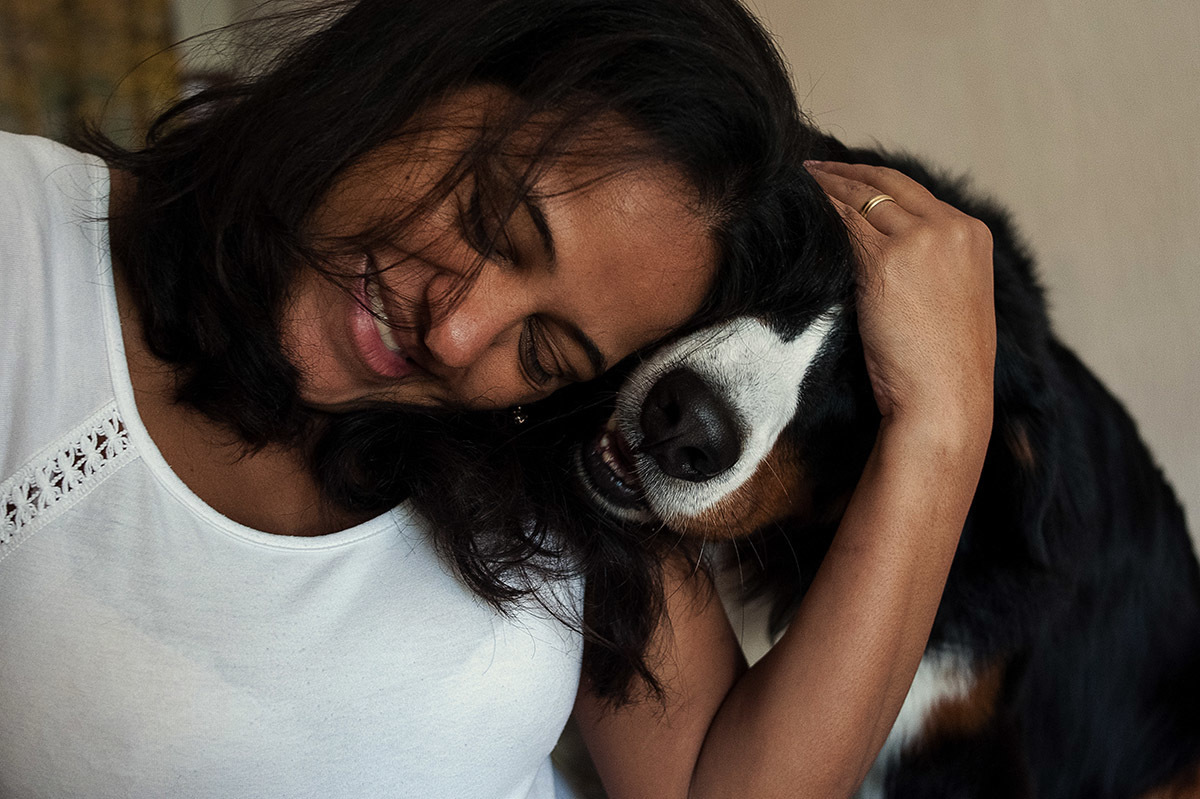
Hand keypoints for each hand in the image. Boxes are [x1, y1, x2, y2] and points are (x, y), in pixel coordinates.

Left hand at [805, 161, 995, 445]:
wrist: (944, 398)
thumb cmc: (941, 366)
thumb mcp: (950, 301)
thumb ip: (932, 265)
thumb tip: (890, 252)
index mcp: (973, 235)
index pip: (915, 193)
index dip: (876, 180)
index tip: (846, 176)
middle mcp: (951, 228)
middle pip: (888, 184)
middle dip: (847, 172)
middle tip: (812, 166)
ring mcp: (920, 239)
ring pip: (862, 198)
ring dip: (826, 186)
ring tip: (799, 181)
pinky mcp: (887, 258)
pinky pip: (844, 222)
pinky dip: (821, 210)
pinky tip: (800, 206)